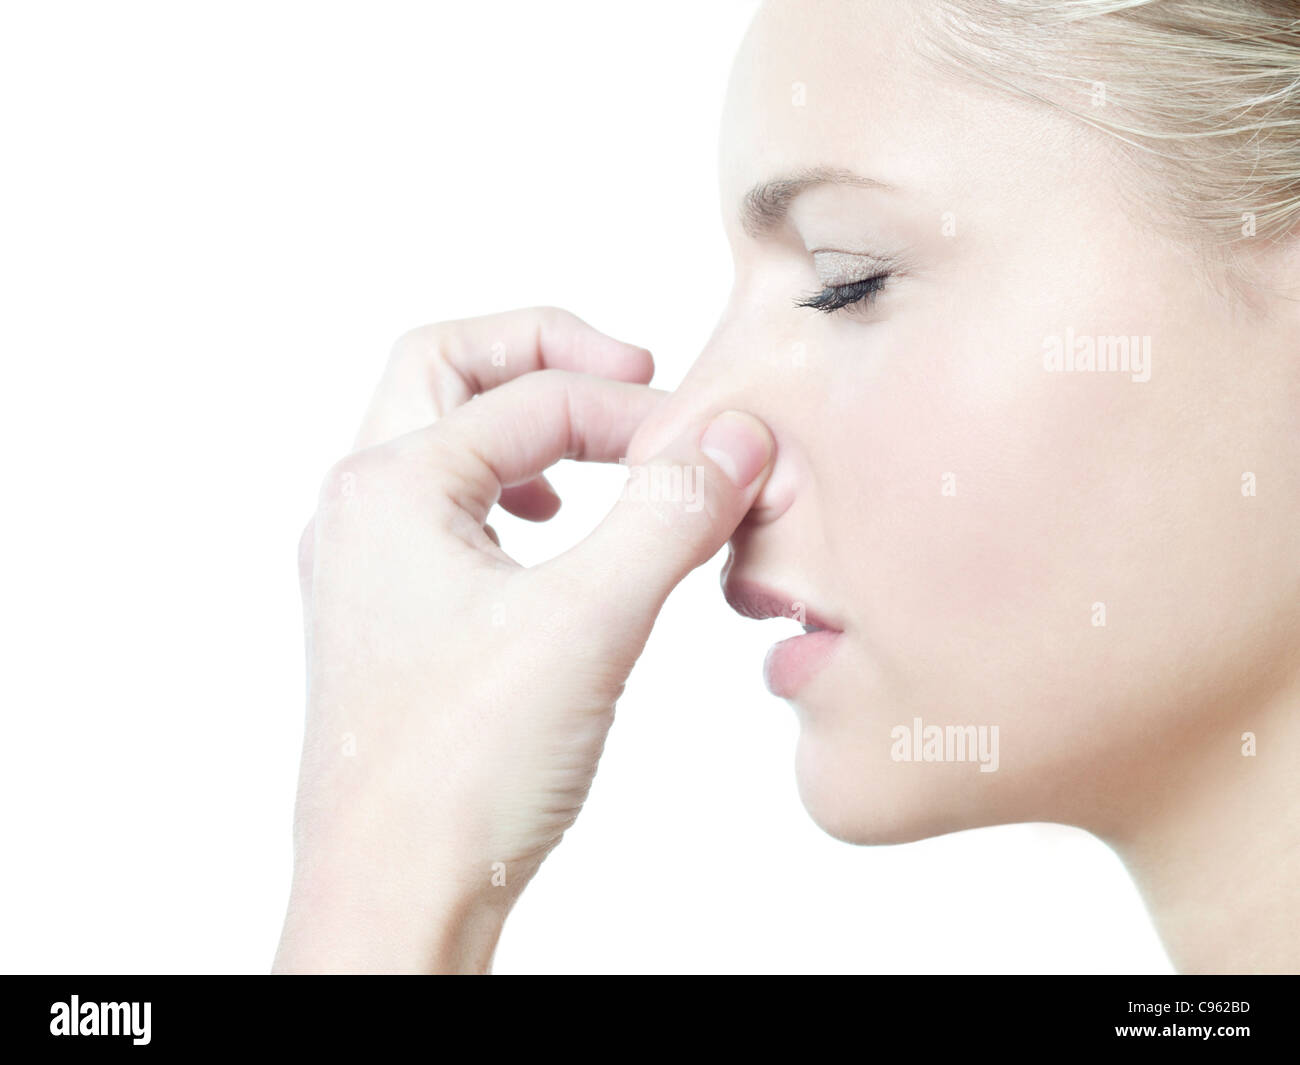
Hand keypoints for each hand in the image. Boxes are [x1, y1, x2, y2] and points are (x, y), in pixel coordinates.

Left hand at [273, 307, 773, 971]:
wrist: (394, 899)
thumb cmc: (459, 775)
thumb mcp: (588, 624)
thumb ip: (667, 514)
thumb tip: (734, 435)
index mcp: (388, 488)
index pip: (534, 400)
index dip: (637, 411)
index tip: (715, 448)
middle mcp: (359, 513)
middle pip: (447, 370)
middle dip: (543, 356)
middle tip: (629, 374)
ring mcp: (367, 567)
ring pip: (440, 440)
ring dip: (520, 424)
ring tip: (594, 450)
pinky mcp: (391, 618)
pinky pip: (446, 513)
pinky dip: (507, 494)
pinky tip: (552, 537)